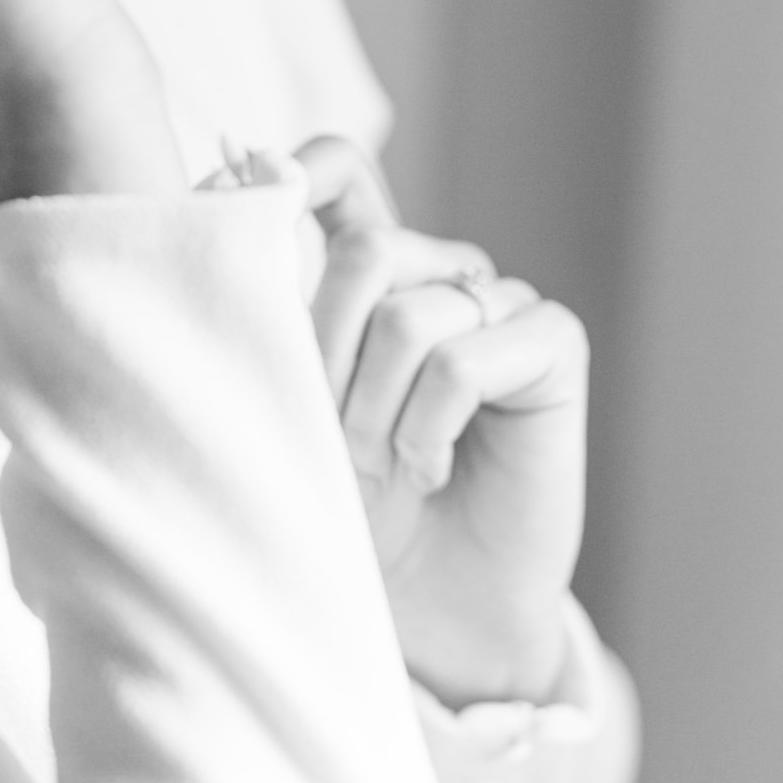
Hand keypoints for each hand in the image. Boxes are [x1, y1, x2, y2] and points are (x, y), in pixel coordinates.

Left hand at [295, 136, 587, 709]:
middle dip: (332, 360)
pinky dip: (431, 427)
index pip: (343, 171)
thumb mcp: (295, 404)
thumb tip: (230, 185)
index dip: (305, 170)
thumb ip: (278, 311)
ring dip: (378, 415)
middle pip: (367, 253)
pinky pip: (465, 356)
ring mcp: (501, 303)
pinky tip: (436, 469)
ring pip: (410, 316)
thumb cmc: (351, 509)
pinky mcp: (552, 344)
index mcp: (373, 272)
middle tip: (340, 441)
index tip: (260, 199)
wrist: (426, 612)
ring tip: (389, 467)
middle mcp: (439, 273)